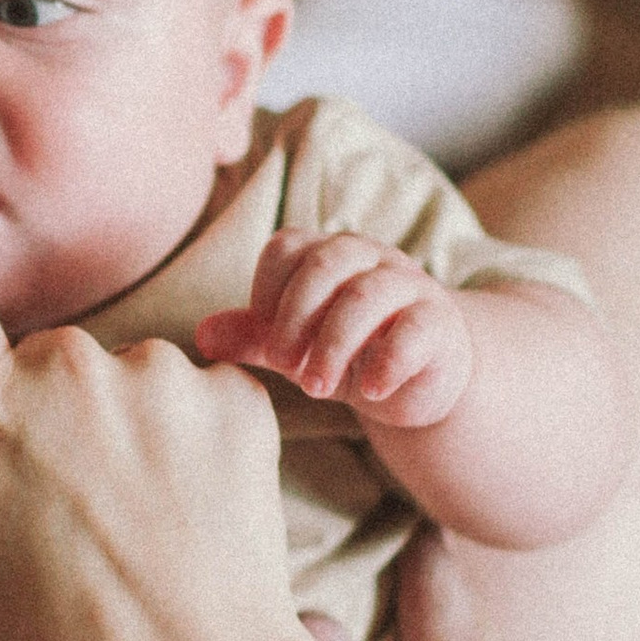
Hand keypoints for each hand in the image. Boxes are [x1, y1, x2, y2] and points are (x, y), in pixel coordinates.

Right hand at [0, 51, 320, 640]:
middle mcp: (61, 365)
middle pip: (44, 358)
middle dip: (49, 416)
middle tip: (63, 525)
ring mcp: (153, 375)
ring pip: (127, 379)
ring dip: (127, 435)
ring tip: (135, 535)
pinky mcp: (235, 397)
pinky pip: (202, 399)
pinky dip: (197, 447)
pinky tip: (194, 522)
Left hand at [199, 232, 472, 431]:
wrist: (418, 379)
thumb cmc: (347, 354)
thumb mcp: (295, 348)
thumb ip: (252, 337)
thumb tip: (201, 337)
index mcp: (325, 254)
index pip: (286, 248)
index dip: (267, 292)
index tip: (265, 341)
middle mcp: (368, 259)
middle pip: (326, 262)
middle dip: (296, 316)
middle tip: (283, 365)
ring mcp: (407, 286)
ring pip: (367, 294)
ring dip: (334, 343)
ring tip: (316, 387)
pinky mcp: (438, 323)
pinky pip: (416, 328)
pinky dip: (387, 360)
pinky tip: (370, 393)